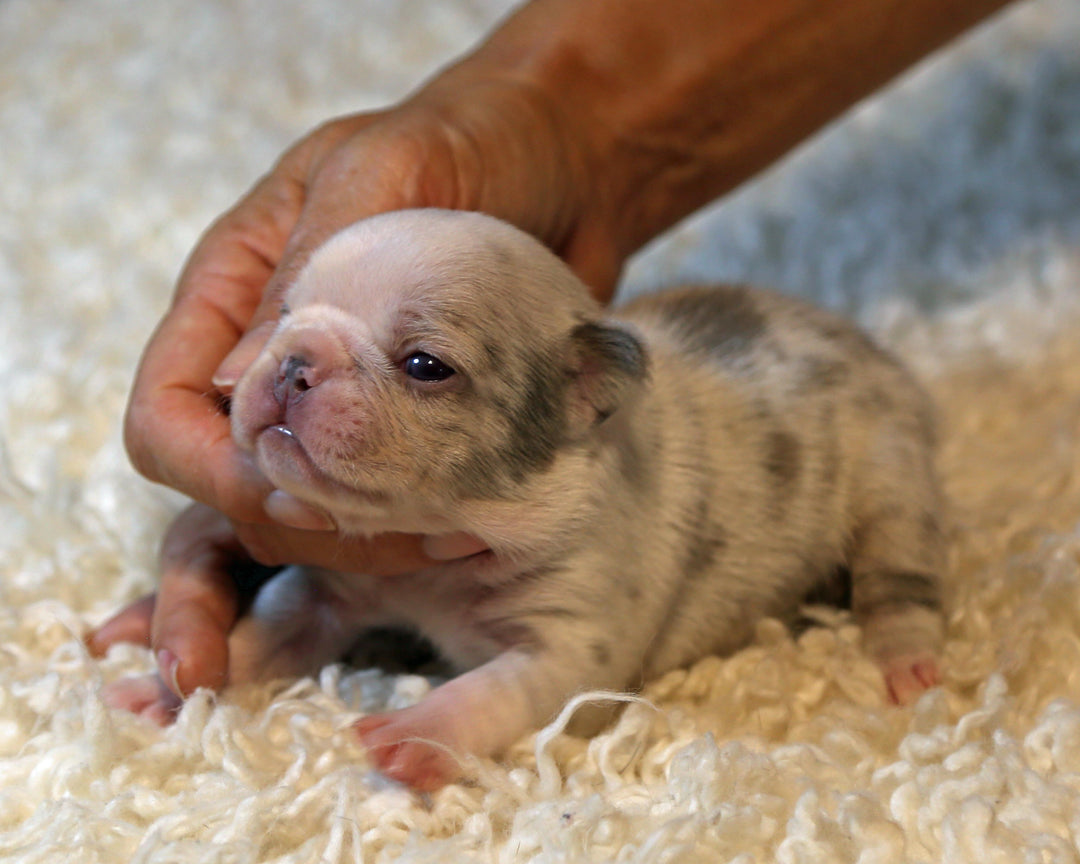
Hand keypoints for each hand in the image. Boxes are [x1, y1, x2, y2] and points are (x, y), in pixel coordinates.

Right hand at [124, 72, 622, 530]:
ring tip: (454, 529)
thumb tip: (233, 387)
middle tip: (402, 524)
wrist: (564, 165)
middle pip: (233, 488)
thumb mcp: (380, 176)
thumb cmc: (466, 143)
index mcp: (236, 293)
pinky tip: (477, 521)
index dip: (216, 473)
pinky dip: (423, 531)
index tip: (304, 488)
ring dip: (370, 540)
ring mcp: (348, 402)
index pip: (166, 417)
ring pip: (311, 516)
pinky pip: (392, 510)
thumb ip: (303, 271)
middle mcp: (278, 361)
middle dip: (303, 524)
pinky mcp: (416, 430)